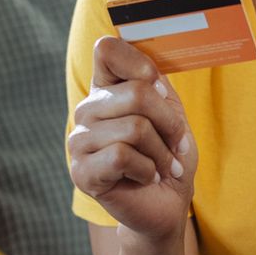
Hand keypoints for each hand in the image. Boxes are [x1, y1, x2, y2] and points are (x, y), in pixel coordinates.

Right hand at [68, 36, 196, 241]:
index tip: (160, 91)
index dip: (140, 65)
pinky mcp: (81, 172)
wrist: (166, 204)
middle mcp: (87, 110)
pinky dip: (147, 170)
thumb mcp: (171, 115)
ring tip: (163, 167)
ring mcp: (79, 141)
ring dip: (161, 153)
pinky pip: (122, 156)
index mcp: (106, 89)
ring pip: (134, 128)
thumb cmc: (169, 157)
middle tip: (176, 145)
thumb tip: (148, 74)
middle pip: (136, 92)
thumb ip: (156, 86)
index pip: (107, 49)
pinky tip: (145, 179)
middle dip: (169, 123)